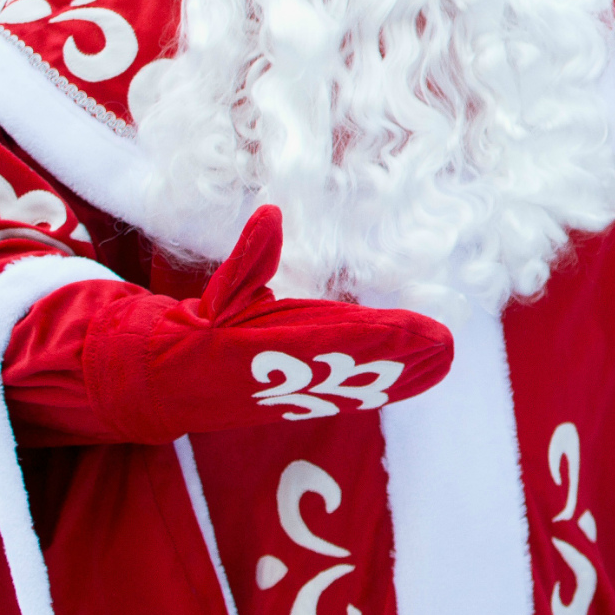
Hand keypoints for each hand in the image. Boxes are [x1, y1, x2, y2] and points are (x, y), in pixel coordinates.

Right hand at [83, 206, 454, 442]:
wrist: (168, 384)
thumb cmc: (197, 332)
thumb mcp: (217, 293)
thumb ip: (248, 258)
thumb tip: (271, 212)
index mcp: (264, 347)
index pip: (330, 340)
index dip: (376, 335)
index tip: (415, 327)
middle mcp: (287, 376)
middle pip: (354, 367)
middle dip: (400, 357)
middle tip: (446, 344)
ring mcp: (297, 393)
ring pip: (359, 384)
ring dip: (403, 374)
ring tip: (445, 358)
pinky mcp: (302, 402)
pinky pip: (351, 395)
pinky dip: (386, 387)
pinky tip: (416, 378)